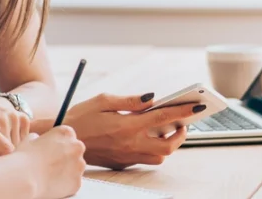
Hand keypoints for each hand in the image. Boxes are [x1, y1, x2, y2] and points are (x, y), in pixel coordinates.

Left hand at [0, 96, 30, 163]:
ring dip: (10, 150)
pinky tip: (6, 139)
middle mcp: (3, 120)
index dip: (0, 160)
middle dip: (3, 157)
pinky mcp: (23, 117)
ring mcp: (14, 117)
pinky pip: (25, 139)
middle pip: (12, 151)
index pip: (5, 149)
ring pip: (19, 146)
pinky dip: (17, 143)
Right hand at [16, 126, 86, 198]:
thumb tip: (38, 139)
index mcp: (66, 133)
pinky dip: (65, 184)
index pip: (68, 136)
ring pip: (76, 167)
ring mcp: (79, 165)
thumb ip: (39, 137)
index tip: (52, 150)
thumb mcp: (30, 139)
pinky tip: (52, 184)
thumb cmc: (25, 157)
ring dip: (67, 170)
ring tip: (50, 175)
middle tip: (51, 164)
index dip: (60, 144)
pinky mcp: (78, 182)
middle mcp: (77, 146)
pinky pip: (73, 182)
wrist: (25, 177)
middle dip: (66, 157)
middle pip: (75, 151)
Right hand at [63, 93, 203, 169]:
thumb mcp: (103, 100)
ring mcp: (127, 156)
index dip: (184, 110)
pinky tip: (149, 137)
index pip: (163, 117)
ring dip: (168, 144)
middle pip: (168, 145)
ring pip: (160, 156)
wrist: (63, 140)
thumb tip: (152, 98)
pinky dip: (154, 149)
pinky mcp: (122, 163)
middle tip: (183, 122)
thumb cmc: (81, 117)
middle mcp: (130, 143)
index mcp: (127, 125)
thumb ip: (130, 100)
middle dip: (181, 133)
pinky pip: (146, 159)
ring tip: (167, 129)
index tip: (198, 105)